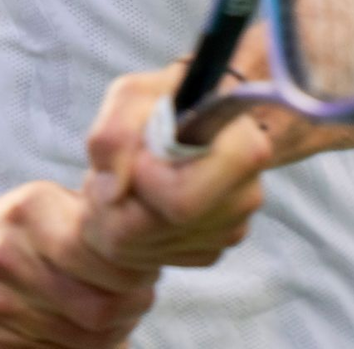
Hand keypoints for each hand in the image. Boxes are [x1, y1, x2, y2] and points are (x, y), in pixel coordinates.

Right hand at [0, 181, 159, 347]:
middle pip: (101, 306)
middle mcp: (9, 255)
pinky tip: (79, 332)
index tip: (144, 270)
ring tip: (112, 313)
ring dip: (113, 332)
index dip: (137, 273)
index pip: (106, 256)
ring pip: (87, 338)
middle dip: (131, 308)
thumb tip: (145, 230)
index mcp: (29, 211)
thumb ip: (82, 214)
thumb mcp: (33, 208)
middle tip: (137, 297)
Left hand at [80, 65, 270, 271]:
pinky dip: (132, 235)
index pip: (181, 199)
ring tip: (123, 180)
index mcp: (240, 148)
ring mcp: (231, 228)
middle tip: (109, 174)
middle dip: (117, 205)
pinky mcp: (212, 248)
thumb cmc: (163, 101)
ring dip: (118, 218)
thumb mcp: (131, 95)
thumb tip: (115, 190)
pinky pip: (156, 258)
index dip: (143, 183)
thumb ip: (115, 132)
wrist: (189, 118)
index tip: (136, 158)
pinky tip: (137, 200)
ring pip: (149, 248)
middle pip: (158, 228)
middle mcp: (245, 195)